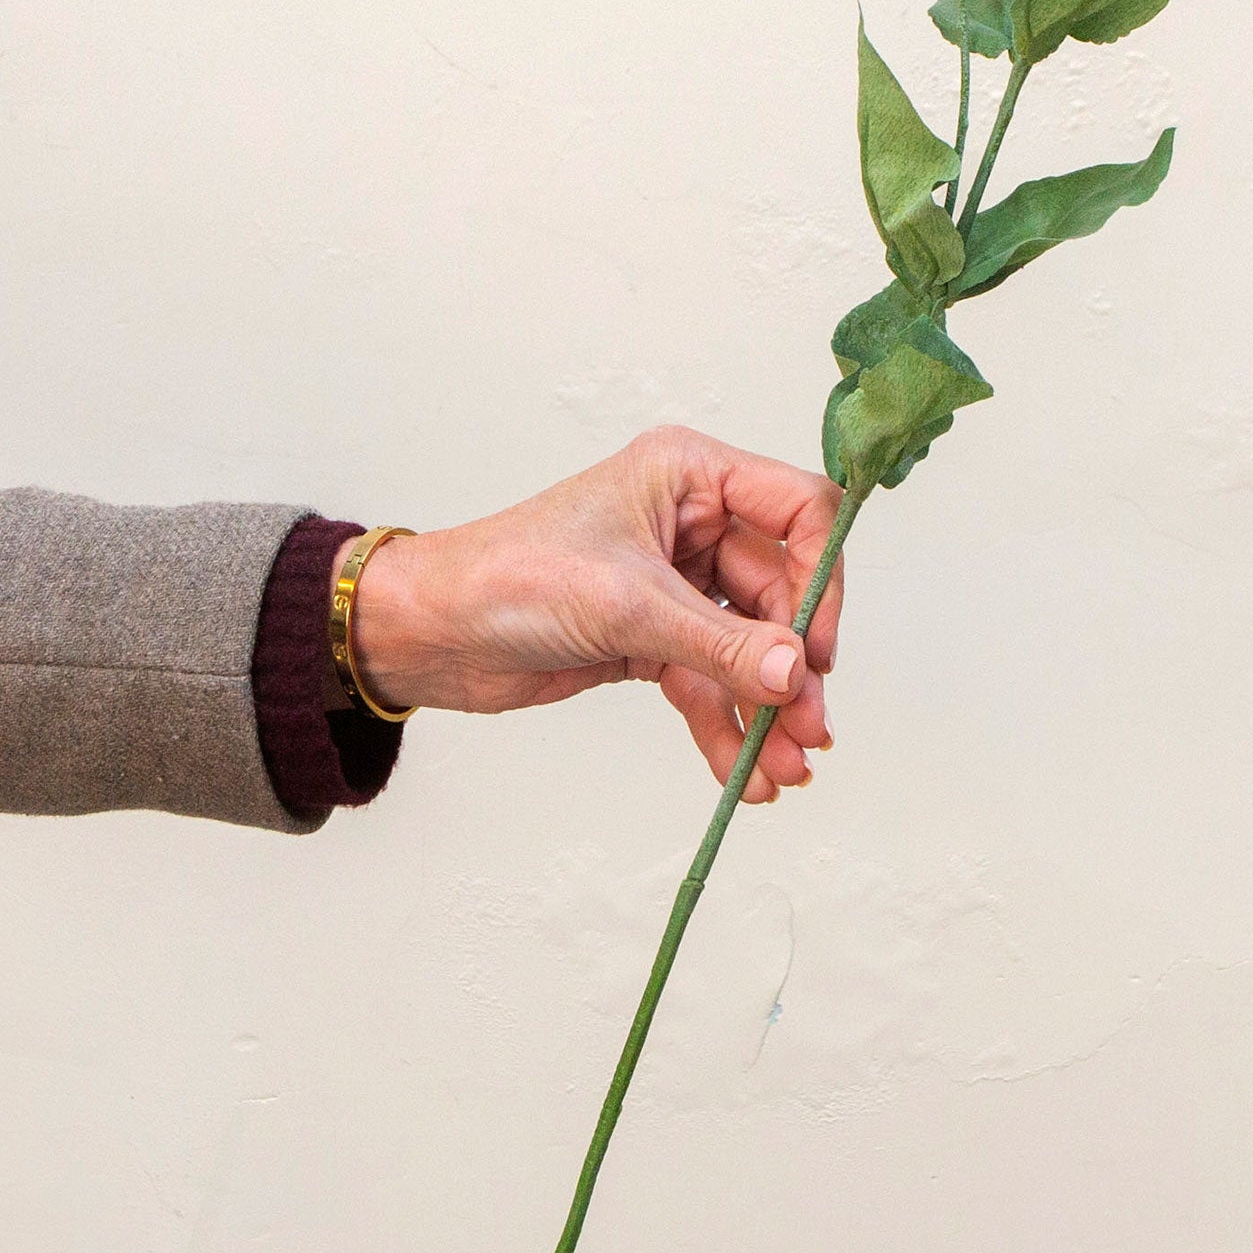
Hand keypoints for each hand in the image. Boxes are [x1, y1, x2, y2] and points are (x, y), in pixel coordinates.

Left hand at [347, 427, 845, 799]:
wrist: (431, 632)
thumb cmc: (508, 576)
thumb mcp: (626, 606)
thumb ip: (720, 644)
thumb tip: (797, 674)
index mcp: (690, 476)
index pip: (798, 510)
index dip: (820, 578)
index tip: (818, 649)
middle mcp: (691, 522)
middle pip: (780, 594)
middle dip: (796, 667)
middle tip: (810, 730)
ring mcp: (673, 584)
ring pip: (749, 648)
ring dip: (768, 710)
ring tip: (785, 770)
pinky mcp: (652, 638)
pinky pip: (710, 682)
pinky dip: (727, 726)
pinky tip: (745, 776)